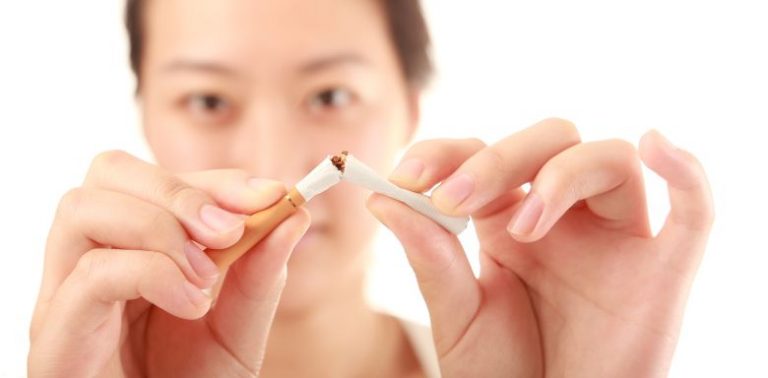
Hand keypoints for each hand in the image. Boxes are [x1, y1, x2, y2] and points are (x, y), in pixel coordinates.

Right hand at [29, 151, 309, 376]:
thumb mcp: (239, 328)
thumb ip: (261, 273)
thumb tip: (293, 213)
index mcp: (133, 250)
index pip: (157, 179)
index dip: (215, 179)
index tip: (270, 194)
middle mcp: (90, 264)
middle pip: (108, 173)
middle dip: (179, 190)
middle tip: (230, 230)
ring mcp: (65, 299)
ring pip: (84, 208)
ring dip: (161, 228)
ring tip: (205, 278)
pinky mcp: (55, 340)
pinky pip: (91, 274)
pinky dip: (153, 273)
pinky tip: (191, 303)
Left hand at [368, 118, 713, 376]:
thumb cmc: (503, 375)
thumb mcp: (458, 315)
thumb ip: (430, 255)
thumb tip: (382, 197)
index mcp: (508, 220)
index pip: (483, 155)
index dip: (445, 153)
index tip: (403, 176)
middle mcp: (563, 218)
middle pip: (546, 142)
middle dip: (496, 160)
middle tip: (451, 200)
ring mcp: (614, 238)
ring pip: (607, 159)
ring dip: (561, 174)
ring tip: (520, 230)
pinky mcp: (662, 270)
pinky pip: (693, 209)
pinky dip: (686, 172)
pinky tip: (655, 145)